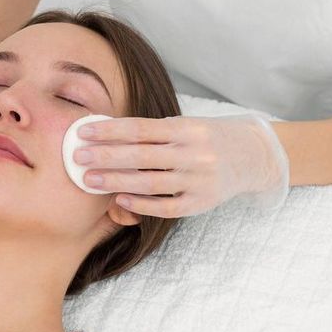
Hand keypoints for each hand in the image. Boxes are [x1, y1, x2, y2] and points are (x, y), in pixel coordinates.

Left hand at [73, 113, 289, 217]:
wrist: (254, 155)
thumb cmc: (208, 137)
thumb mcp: (186, 125)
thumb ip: (154, 132)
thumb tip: (108, 134)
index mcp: (187, 128)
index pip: (141, 128)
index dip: (110, 130)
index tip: (83, 132)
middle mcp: (194, 153)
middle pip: (141, 156)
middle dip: (106, 156)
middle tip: (77, 157)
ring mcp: (199, 180)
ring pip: (150, 183)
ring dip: (116, 181)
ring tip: (90, 179)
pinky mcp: (202, 202)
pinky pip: (167, 206)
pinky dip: (142, 204)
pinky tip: (120, 199)